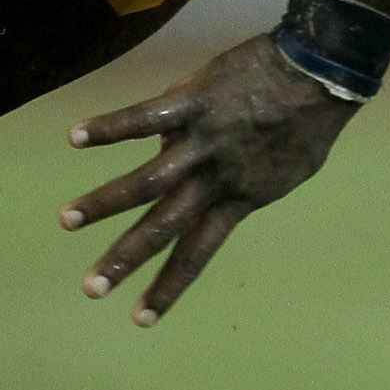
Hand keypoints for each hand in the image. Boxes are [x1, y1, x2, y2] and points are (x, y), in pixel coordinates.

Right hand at [59, 34, 360, 323]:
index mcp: (238, 199)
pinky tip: (75, 137)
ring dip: (103, 202)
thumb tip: (205, 183)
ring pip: (147, 180)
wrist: (323, 69)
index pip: (197, 253)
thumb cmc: (308, 121)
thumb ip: (245, 185)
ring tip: (67, 221)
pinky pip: (144, 116)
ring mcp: (202, 141)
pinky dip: (110, 128)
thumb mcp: (286, 171)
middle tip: (90, 290)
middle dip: (125, 260)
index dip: (168, 287)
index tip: (140, 320)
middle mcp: (215, 178)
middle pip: (163, 227)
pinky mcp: (193, 102)